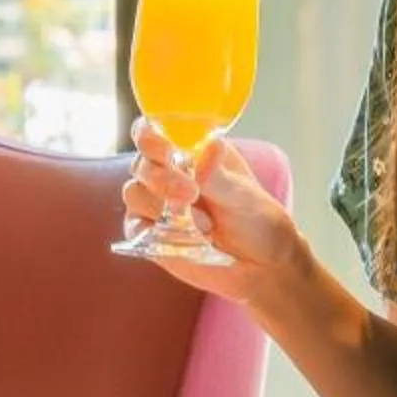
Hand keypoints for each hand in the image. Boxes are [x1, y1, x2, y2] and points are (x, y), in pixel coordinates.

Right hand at [122, 119, 312, 303]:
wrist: (262, 265)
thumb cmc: (256, 220)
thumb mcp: (244, 195)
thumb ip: (219, 175)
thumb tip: (208, 148)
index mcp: (188, 151)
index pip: (152, 132)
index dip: (149, 136)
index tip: (167, 151)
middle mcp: (165, 173)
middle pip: (141, 163)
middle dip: (162, 177)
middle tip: (191, 193)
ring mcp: (154, 205)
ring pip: (134, 193)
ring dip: (159, 205)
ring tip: (200, 224)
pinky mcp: (149, 235)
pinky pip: (136, 227)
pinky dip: (155, 231)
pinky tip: (183, 238)